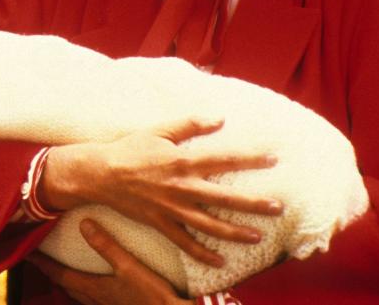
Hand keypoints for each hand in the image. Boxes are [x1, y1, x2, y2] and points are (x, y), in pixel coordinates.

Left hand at [27, 218, 192, 304]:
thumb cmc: (152, 295)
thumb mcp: (129, 266)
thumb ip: (106, 246)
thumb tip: (84, 224)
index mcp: (94, 288)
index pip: (60, 274)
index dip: (43, 263)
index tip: (28, 254)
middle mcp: (96, 301)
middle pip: (66, 286)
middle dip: (51, 273)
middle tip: (41, 260)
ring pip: (78, 296)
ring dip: (68, 283)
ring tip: (62, 271)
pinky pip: (93, 301)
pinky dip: (85, 292)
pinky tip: (95, 288)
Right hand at [38, 117, 281, 266]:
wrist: (100, 173)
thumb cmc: (130, 149)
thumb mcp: (159, 130)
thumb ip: (190, 124)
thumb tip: (220, 117)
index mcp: (183, 161)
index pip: (224, 160)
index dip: (250, 159)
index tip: (274, 159)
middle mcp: (181, 187)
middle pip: (225, 198)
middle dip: (253, 204)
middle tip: (278, 207)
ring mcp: (171, 208)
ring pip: (210, 224)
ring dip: (235, 232)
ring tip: (257, 237)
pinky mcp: (160, 222)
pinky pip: (185, 243)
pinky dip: (202, 253)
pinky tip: (221, 261)